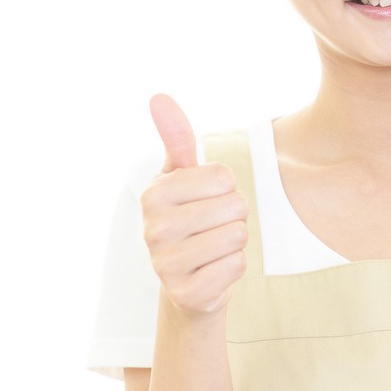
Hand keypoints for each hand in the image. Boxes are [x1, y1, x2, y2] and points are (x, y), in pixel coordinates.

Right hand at [140, 94, 248, 316]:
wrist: (187, 282)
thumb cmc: (190, 218)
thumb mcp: (182, 177)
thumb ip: (177, 137)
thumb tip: (159, 96)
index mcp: (153, 194)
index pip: (223, 176)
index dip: (226, 188)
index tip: (206, 200)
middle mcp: (152, 229)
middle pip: (235, 205)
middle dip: (234, 216)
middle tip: (212, 227)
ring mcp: (166, 264)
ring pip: (238, 235)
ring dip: (236, 241)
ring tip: (213, 247)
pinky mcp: (187, 293)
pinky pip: (237, 266)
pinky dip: (234, 268)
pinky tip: (213, 270)